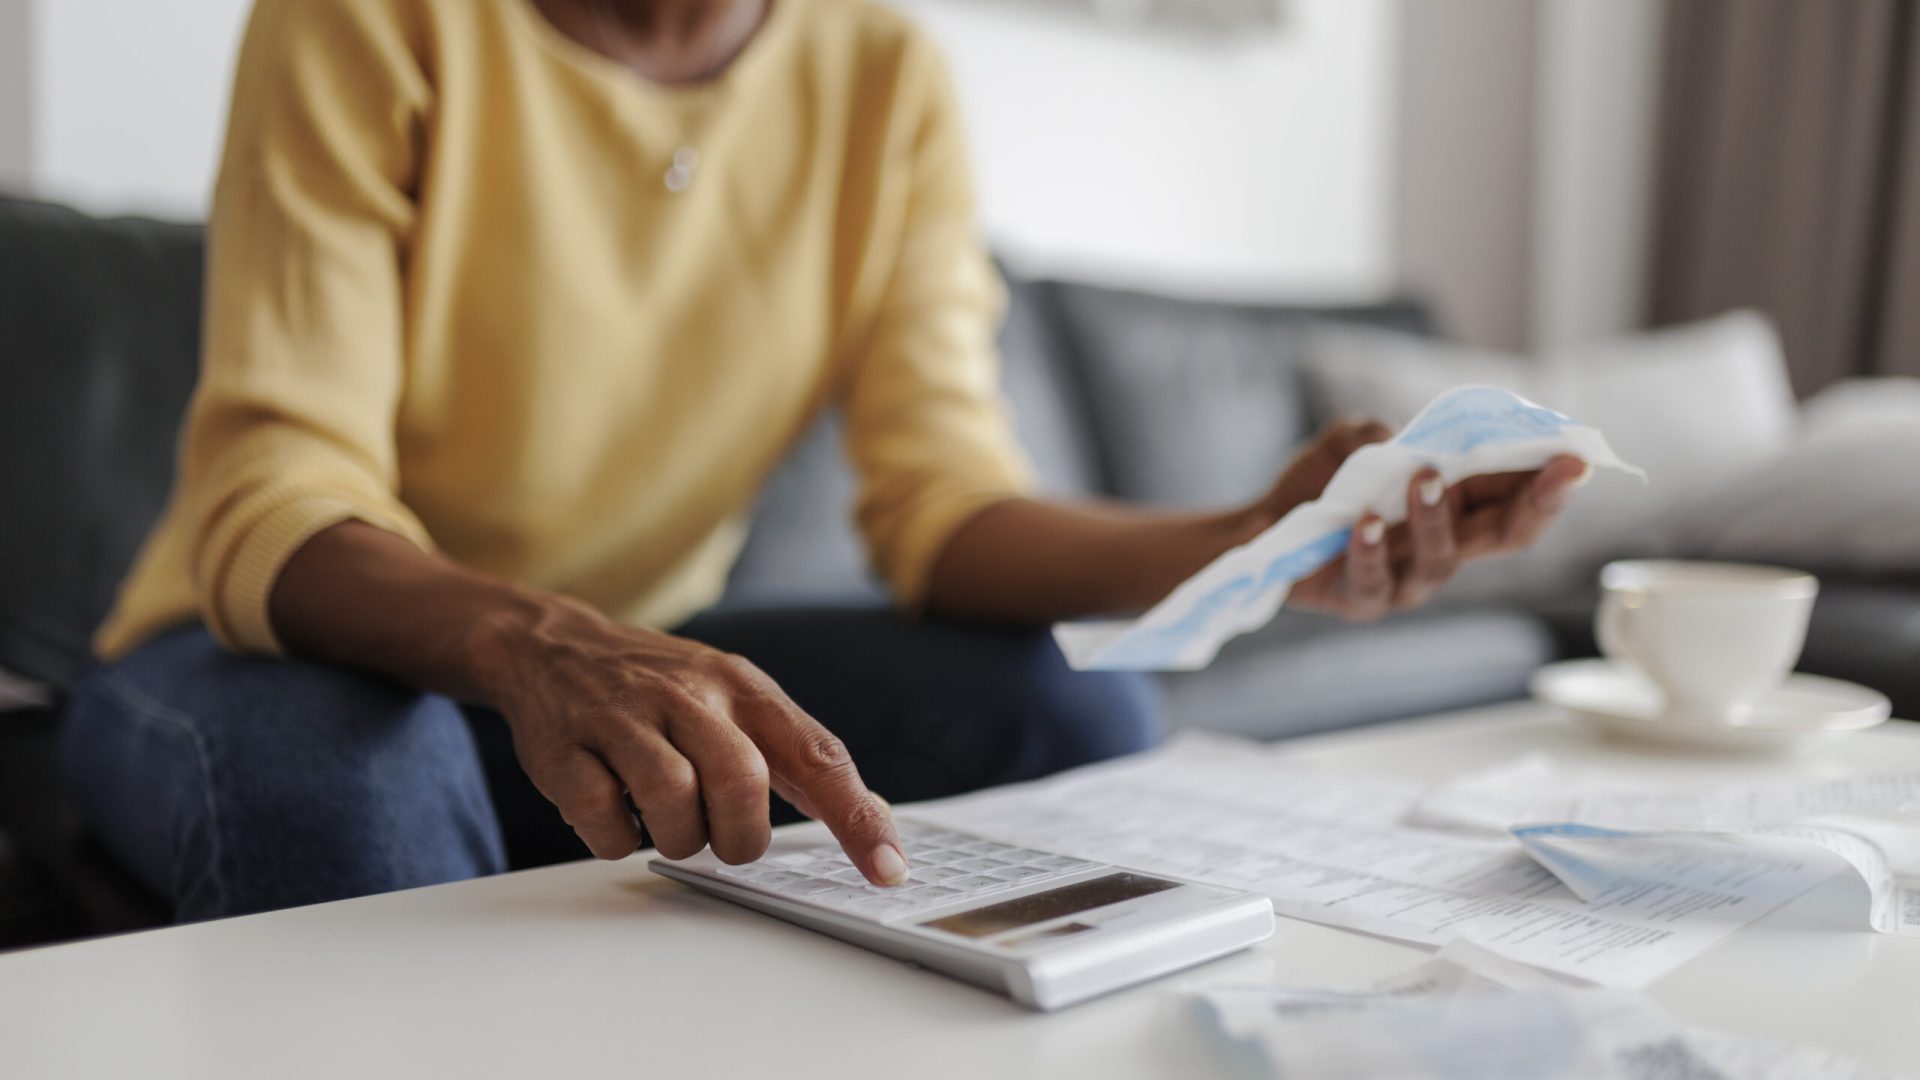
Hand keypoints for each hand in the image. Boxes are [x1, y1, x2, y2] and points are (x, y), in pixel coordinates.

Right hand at [470, 597, 907, 883]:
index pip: (817, 754)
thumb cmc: (661, 688)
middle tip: (724, 839)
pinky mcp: (565, 749)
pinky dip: (617, 838)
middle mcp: (688, 694)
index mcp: (742, 687)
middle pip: (742, 782)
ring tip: (668, 824)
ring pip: (672, 801)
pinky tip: (618, 815)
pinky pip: (604, 819)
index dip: (857, 817)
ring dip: (679, 839)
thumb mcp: (735, 695)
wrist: (551, 646)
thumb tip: (870, 820)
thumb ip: (795, 753)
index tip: (888, 870)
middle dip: (740, 836)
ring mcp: (623, 718)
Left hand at [1255, 419, 1589, 620]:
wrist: (1262, 526)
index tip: (1580, 456)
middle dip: (1537, 503)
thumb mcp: (1348, 443)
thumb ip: (1374, 433)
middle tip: (1559, 471)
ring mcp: (1404, 579)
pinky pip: (1373, 583)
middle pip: (1505, 535)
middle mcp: (1442, 546)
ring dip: (1437, 516)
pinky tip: (1363, 524)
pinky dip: (1370, 552)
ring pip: (1441, 560)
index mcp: (1457, 506)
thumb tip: (1396, 437)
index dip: (1552, 479)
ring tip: (1422, 477)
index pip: (1517, 496)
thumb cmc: (1320, 485)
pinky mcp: (1360, 599)